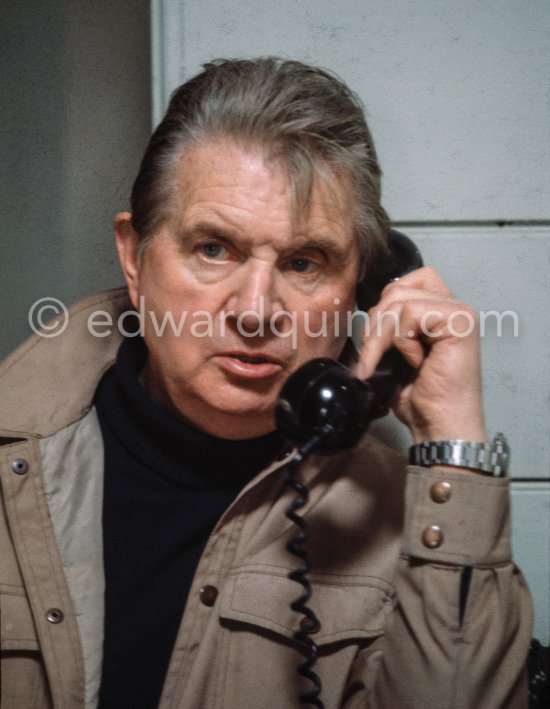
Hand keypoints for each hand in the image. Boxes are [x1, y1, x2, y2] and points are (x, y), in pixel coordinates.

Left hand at [353, 267, 486, 442]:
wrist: (439, 426)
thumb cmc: (420, 399)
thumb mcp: (393, 356)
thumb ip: (386, 327)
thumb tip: (363, 315)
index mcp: (438, 312)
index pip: (402, 282)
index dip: (382, 306)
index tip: (376, 341)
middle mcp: (452, 308)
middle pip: (395, 288)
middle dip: (375, 324)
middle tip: (375, 357)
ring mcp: (459, 313)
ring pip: (399, 300)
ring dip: (383, 336)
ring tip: (395, 362)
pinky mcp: (460, 322)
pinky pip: (411, 314)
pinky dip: (402, 341)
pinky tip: (416, 362)